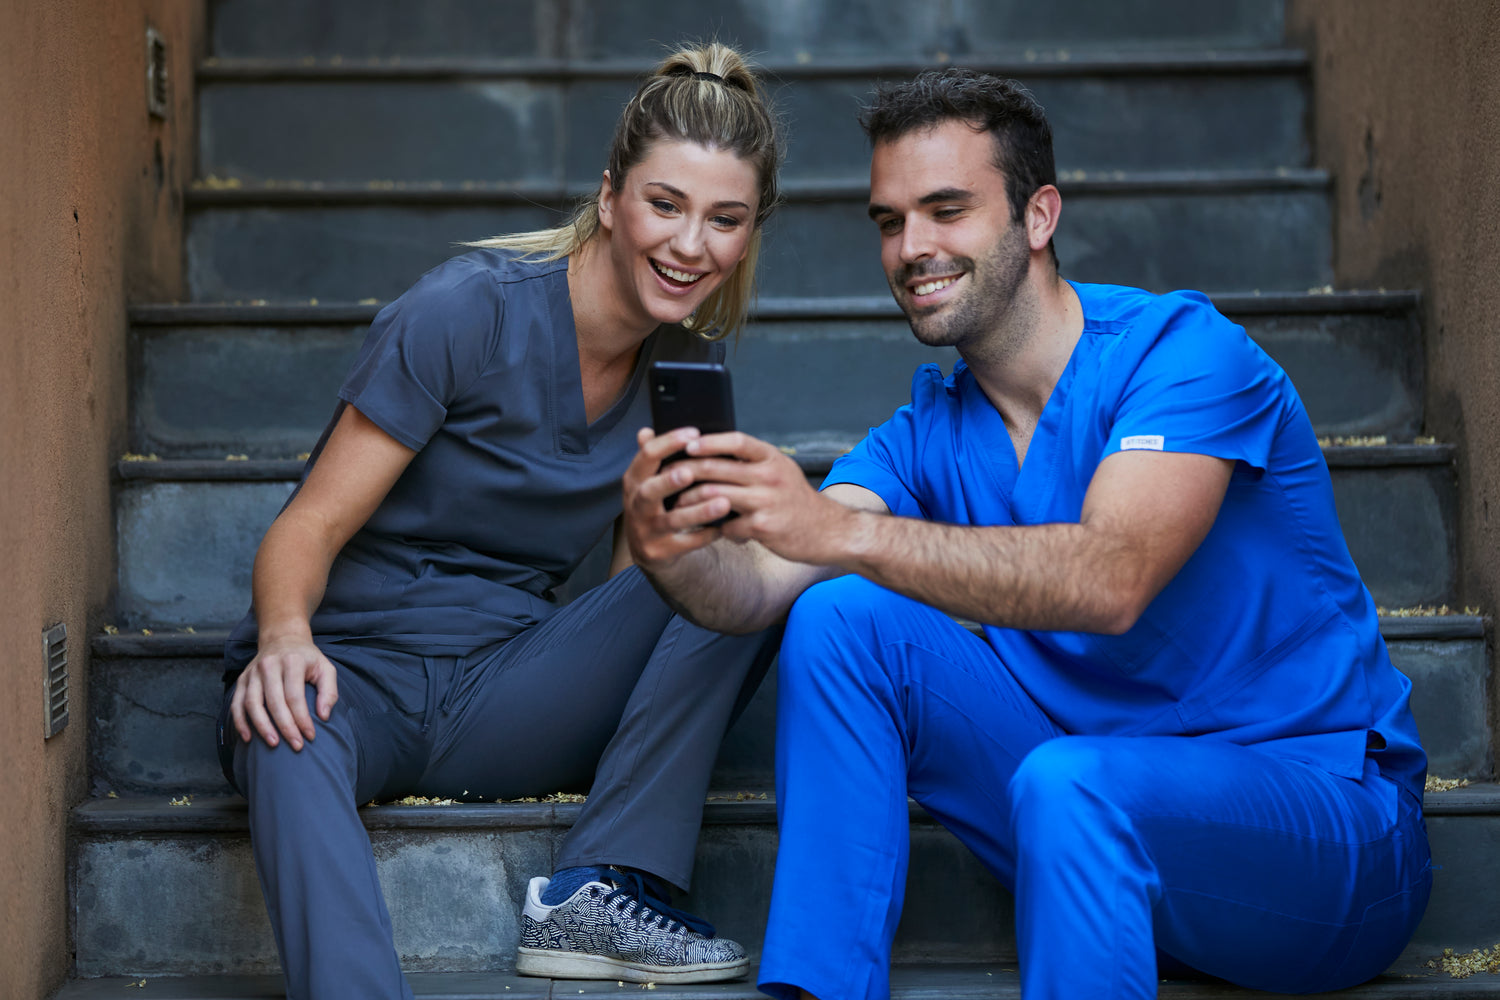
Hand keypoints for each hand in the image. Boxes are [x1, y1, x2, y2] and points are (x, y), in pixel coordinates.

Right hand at [230, 634, 338, 749]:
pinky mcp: (242, 679)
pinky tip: (247, 737)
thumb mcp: (326, 668)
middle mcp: (269, 666)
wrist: (283, 638)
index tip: (310, 736)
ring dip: (261, 727)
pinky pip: (237, 703)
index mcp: (292, 662)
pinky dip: (240, 722)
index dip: (302, 719)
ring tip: (273, 744)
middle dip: (285, 726)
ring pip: (252, 703)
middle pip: (274, 701)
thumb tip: (324, 716)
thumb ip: (329, 691)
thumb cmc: (307, 658)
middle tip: (295, 746)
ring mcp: (252, 672)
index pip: (295, 696)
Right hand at [622, 426, 735, 566]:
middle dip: (668, 482)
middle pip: (649, 492)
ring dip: (698, 512)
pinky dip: (704, 536)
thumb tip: (646, 430)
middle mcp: (636, 505)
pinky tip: (723, 528)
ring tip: (724, 503)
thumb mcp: (648, 481)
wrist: (648, 549)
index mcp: (634, 480)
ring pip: (672, 521)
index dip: (668, 443)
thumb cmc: (655, 504)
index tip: (694, 432)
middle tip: (690, 472)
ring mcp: (646, 530)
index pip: (647, 456)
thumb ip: (652, 458)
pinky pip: (685, 544)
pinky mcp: (659, 551)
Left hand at [676, 432, 860, 565]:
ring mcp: (766, 502)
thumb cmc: (795, 500)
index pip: (737, 441)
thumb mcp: (780, 471)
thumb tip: (713, 453)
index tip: (688, 443)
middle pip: (718, 468)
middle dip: (688, 472)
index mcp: (772, 458)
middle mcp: (770, 476)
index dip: (710, 441)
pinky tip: (713, 529)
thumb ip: (753, 462)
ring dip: (692, 502)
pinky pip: (727, 525)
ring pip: (716, 496)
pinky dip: (717, 528)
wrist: (828, 531)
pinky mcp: (763, 527)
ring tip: (678, 505)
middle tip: (668, 476)